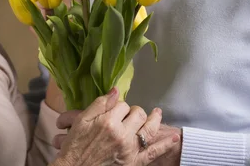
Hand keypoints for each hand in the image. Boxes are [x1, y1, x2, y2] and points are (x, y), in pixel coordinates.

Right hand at [53, 88, 178, 165]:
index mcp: (108, 122)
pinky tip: (174, 137)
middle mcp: (122, 134)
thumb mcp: (81, 121)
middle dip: (134, 111)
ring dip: (155, 119)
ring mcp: (130, 149)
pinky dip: (165, 145)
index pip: (122, 104)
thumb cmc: (75, 146)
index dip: (118, 105)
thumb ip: (99, 104)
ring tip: (157, 113)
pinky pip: (153, 153)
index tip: (114, 110)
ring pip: (149, 129)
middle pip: (137, 114)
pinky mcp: (134, 163)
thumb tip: (115, 90)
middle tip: (127, 115)